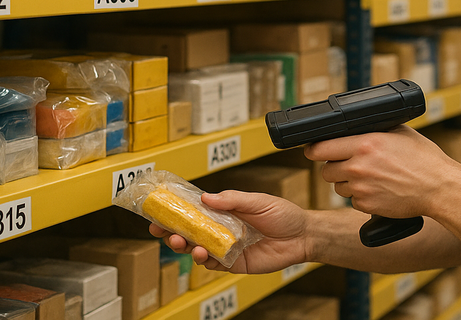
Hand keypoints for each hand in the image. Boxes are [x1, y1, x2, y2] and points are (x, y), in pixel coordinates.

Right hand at [149, 190, 309, 273]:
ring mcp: (226, 248)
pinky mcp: (234, 264)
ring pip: (198, 249)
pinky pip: (213, 264)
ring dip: (186, 247)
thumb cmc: (283, 214)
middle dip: (173, 232)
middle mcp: (222, 230)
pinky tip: (201, 255)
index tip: (158, 211)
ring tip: (184, 243)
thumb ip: (233, 200)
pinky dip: (204, 261)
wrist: (303, 235)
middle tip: (162, 231)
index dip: (176, 212)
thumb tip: (206, 197)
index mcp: (224, 212)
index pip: (195, 211)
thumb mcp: (258, 201)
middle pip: (190, 232)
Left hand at [305, 125, 460, 219]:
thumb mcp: (400, 132)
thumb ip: (374, 129)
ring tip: (369, 177)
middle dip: (334, 167)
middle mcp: (358, 166)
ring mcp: (361, 189)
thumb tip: (356, 126)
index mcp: (365, 144)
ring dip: (347, 183)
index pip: (320, 148)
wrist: (439, 188)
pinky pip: (352, 201)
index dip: (314, 149)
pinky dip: (361, 197)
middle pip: (325, 170)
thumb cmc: (424, 159)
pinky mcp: (367, 206)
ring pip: (338, 187)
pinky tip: (378, 190)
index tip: (314, 149)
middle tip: (348, 164)